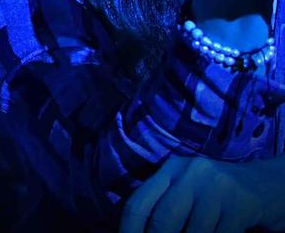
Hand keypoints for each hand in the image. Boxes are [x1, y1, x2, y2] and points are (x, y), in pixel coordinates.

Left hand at [120, 155, 284, 232]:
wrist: (267, 185)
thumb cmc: (218, 196)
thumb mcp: (187, 192)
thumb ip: (162, 207)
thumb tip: (137, 232)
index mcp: (170, 170)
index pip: (138, 204)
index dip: (129, 232)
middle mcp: (190, 173)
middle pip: (162, 220)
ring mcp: (217, 187)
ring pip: (192, 232)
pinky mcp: (240, 203)